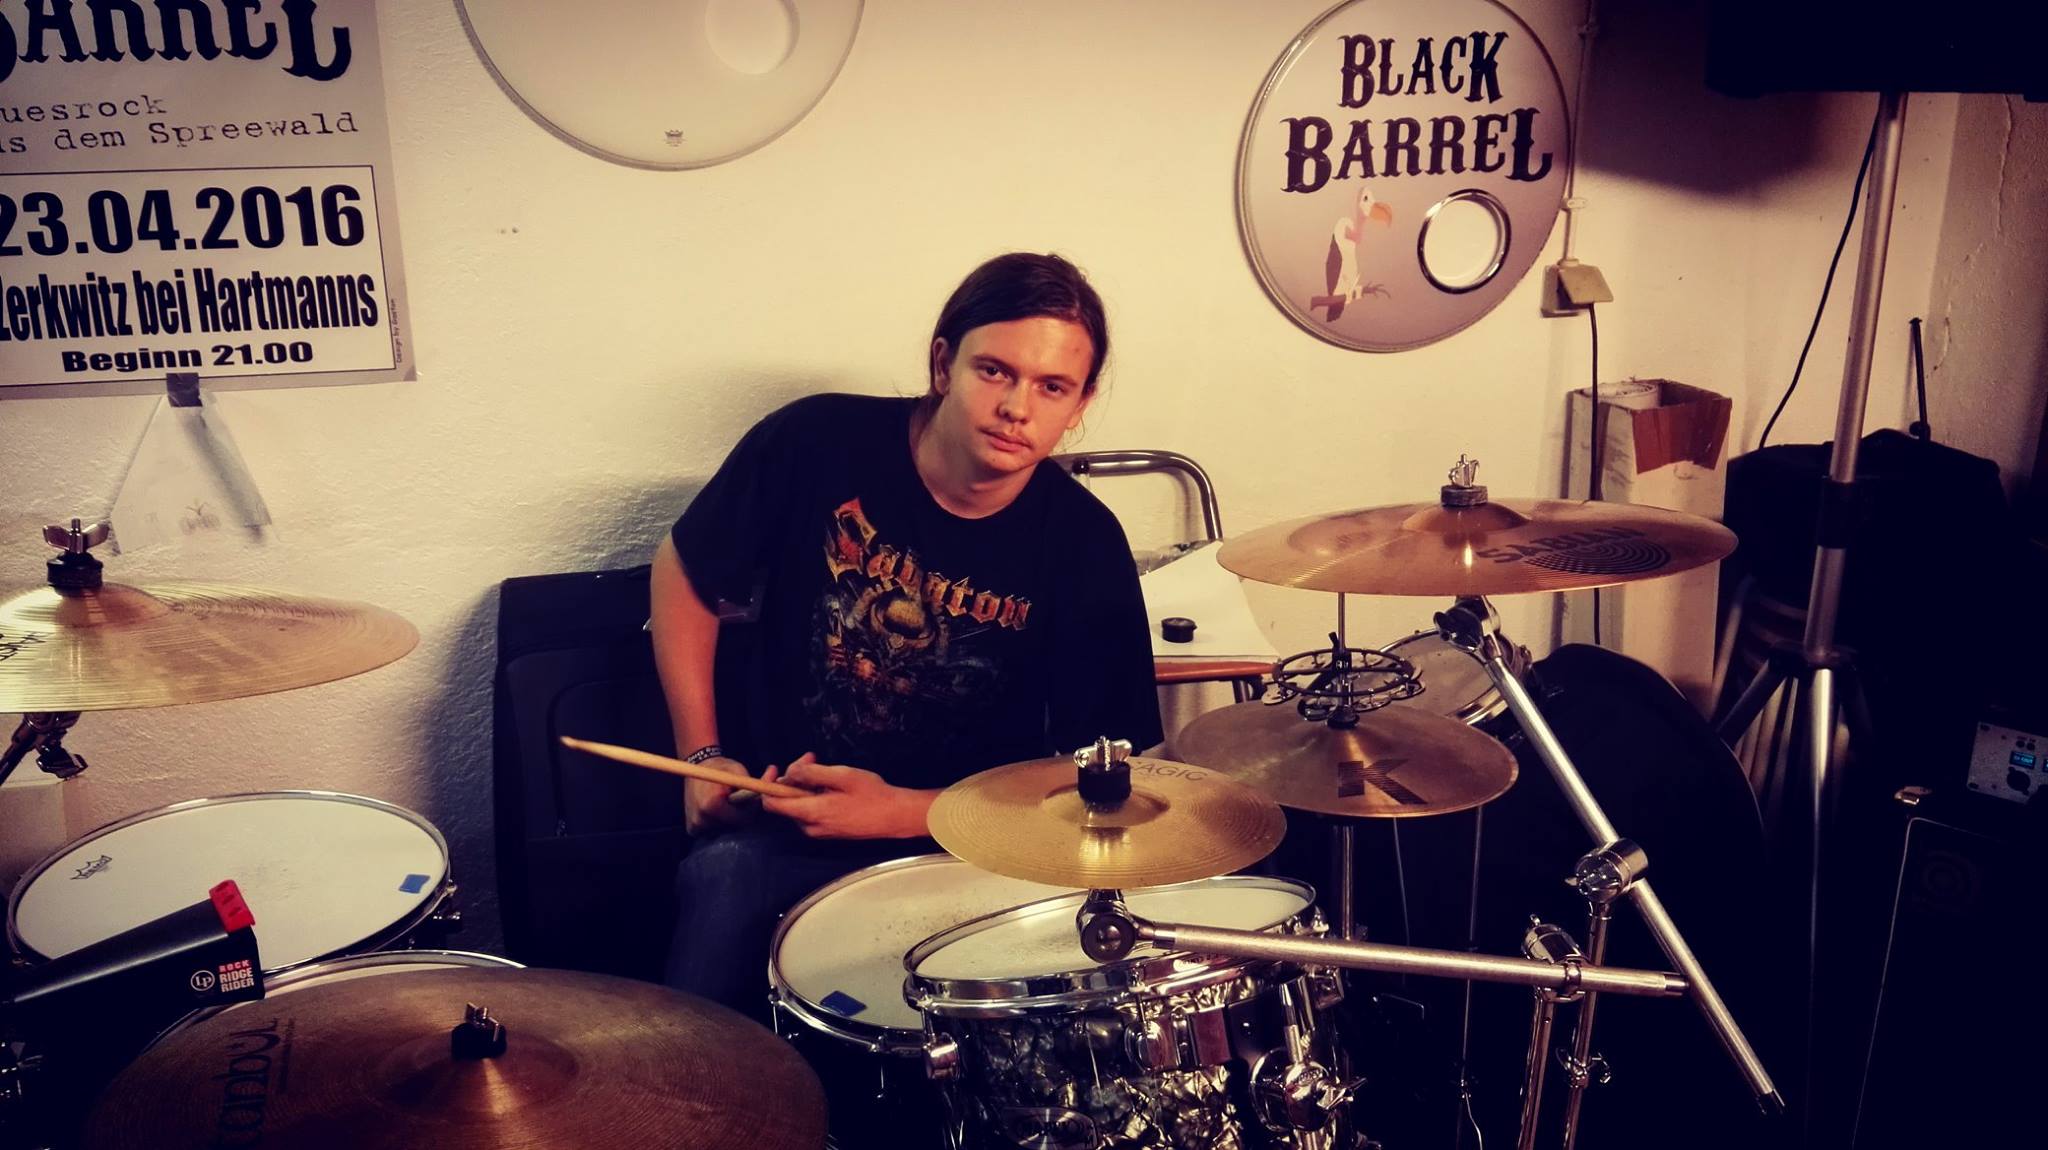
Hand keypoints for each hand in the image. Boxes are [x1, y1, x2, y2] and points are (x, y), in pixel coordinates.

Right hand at [683, 756, 757, 834]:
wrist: (698, 766)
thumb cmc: (721, 768)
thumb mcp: (738, 770)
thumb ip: (757, 781)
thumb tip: (776, 778)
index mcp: (712, 805)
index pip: (742, 819)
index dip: (748, 810)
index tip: (746, 799)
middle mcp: (701, 819)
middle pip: (733, 826)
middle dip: (739, 815)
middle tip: (736, 800)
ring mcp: (695, 825)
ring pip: (724, 828)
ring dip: (728, 818)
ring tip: (725, 802)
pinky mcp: (692, 828)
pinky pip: (713, 829)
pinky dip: (717, 821)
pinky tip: (716, 808)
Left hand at [761, 754, 933, 839]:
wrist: (895, 816)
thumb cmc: (872, 794)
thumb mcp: (842, 776)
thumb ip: (811, 774)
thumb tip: (789, 772)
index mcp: (811, 813)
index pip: (771, 804)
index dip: (766, 785)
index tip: (775, 767)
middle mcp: (810, 827)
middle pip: (785, 802)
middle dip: (792, 777)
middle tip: (810, 758)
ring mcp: (819, 831)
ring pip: (799, 805)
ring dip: (804, 785)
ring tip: (824, 768)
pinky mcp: (828, 831)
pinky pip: (811, 811)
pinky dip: (814, 795)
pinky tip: (831, 784)